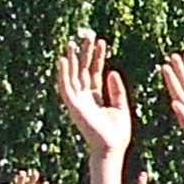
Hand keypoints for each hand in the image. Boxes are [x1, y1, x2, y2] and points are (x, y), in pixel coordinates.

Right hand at [55, 35, 131, 158]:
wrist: (111, 148)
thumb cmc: (117, 133)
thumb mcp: (120, 107)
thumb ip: (116, 90)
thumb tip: (112, 72)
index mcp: (95, 97)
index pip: (95, 72)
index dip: (97, 57)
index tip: (101, 42)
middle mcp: (84, 97)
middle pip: (83, 70)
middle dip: (85, 53)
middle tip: (87, 36)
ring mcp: (78, 101)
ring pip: (73, 75)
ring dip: (72, 59)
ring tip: (72, 42)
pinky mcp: (73, 106)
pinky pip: (66, 87)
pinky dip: (63, 74)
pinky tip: (63, 60)